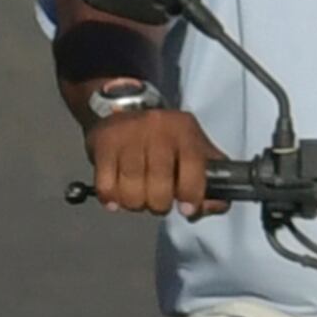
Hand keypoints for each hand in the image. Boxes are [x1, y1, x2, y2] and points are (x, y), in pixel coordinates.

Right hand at [88, 103, 222, 215]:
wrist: (125, 107)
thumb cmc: (164, 138)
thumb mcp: (193, 146)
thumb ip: (209, 178)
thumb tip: (212, 206)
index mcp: (184, 130)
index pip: (192, 165)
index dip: (191, 193)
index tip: (187, 209)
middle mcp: (157, 129)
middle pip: (159, 183)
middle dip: (159, 204)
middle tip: (158, 203)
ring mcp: (128, 136)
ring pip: (131, 188)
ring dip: (135, 203)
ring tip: (137, 199)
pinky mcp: (103, 144)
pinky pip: (106, 185)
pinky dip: (111, 199)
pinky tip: (116, 199)